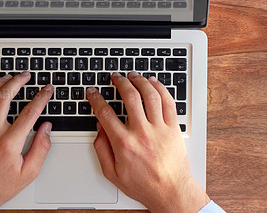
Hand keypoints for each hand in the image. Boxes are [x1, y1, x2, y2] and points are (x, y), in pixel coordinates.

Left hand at [0, 72, 53, 211]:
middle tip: (25, 76)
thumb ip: (41, 149)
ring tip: (7, 78)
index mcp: (9, 143)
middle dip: (18, 81)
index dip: (41, 97)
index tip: (47, 89)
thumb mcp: (28, 173)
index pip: (30, 112)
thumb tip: (47, 128)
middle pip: (5, 96)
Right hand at [87, 72, 209, 211]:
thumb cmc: (143, 185)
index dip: (96, 98)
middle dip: (119, 82)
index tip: (93, 92)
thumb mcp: (112, 173)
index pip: (105, 113)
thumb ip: (101, 149)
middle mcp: (142, 132)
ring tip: (132, 76)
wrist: (171, 192)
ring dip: (139, 81)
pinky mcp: (173, 128)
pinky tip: (153, 83)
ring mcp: (159, 128)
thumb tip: (99, 128)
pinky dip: (160, 88)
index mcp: (124, 143)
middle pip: (129, 97)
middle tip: (115, 77)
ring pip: (149, 95)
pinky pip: (168, 102)